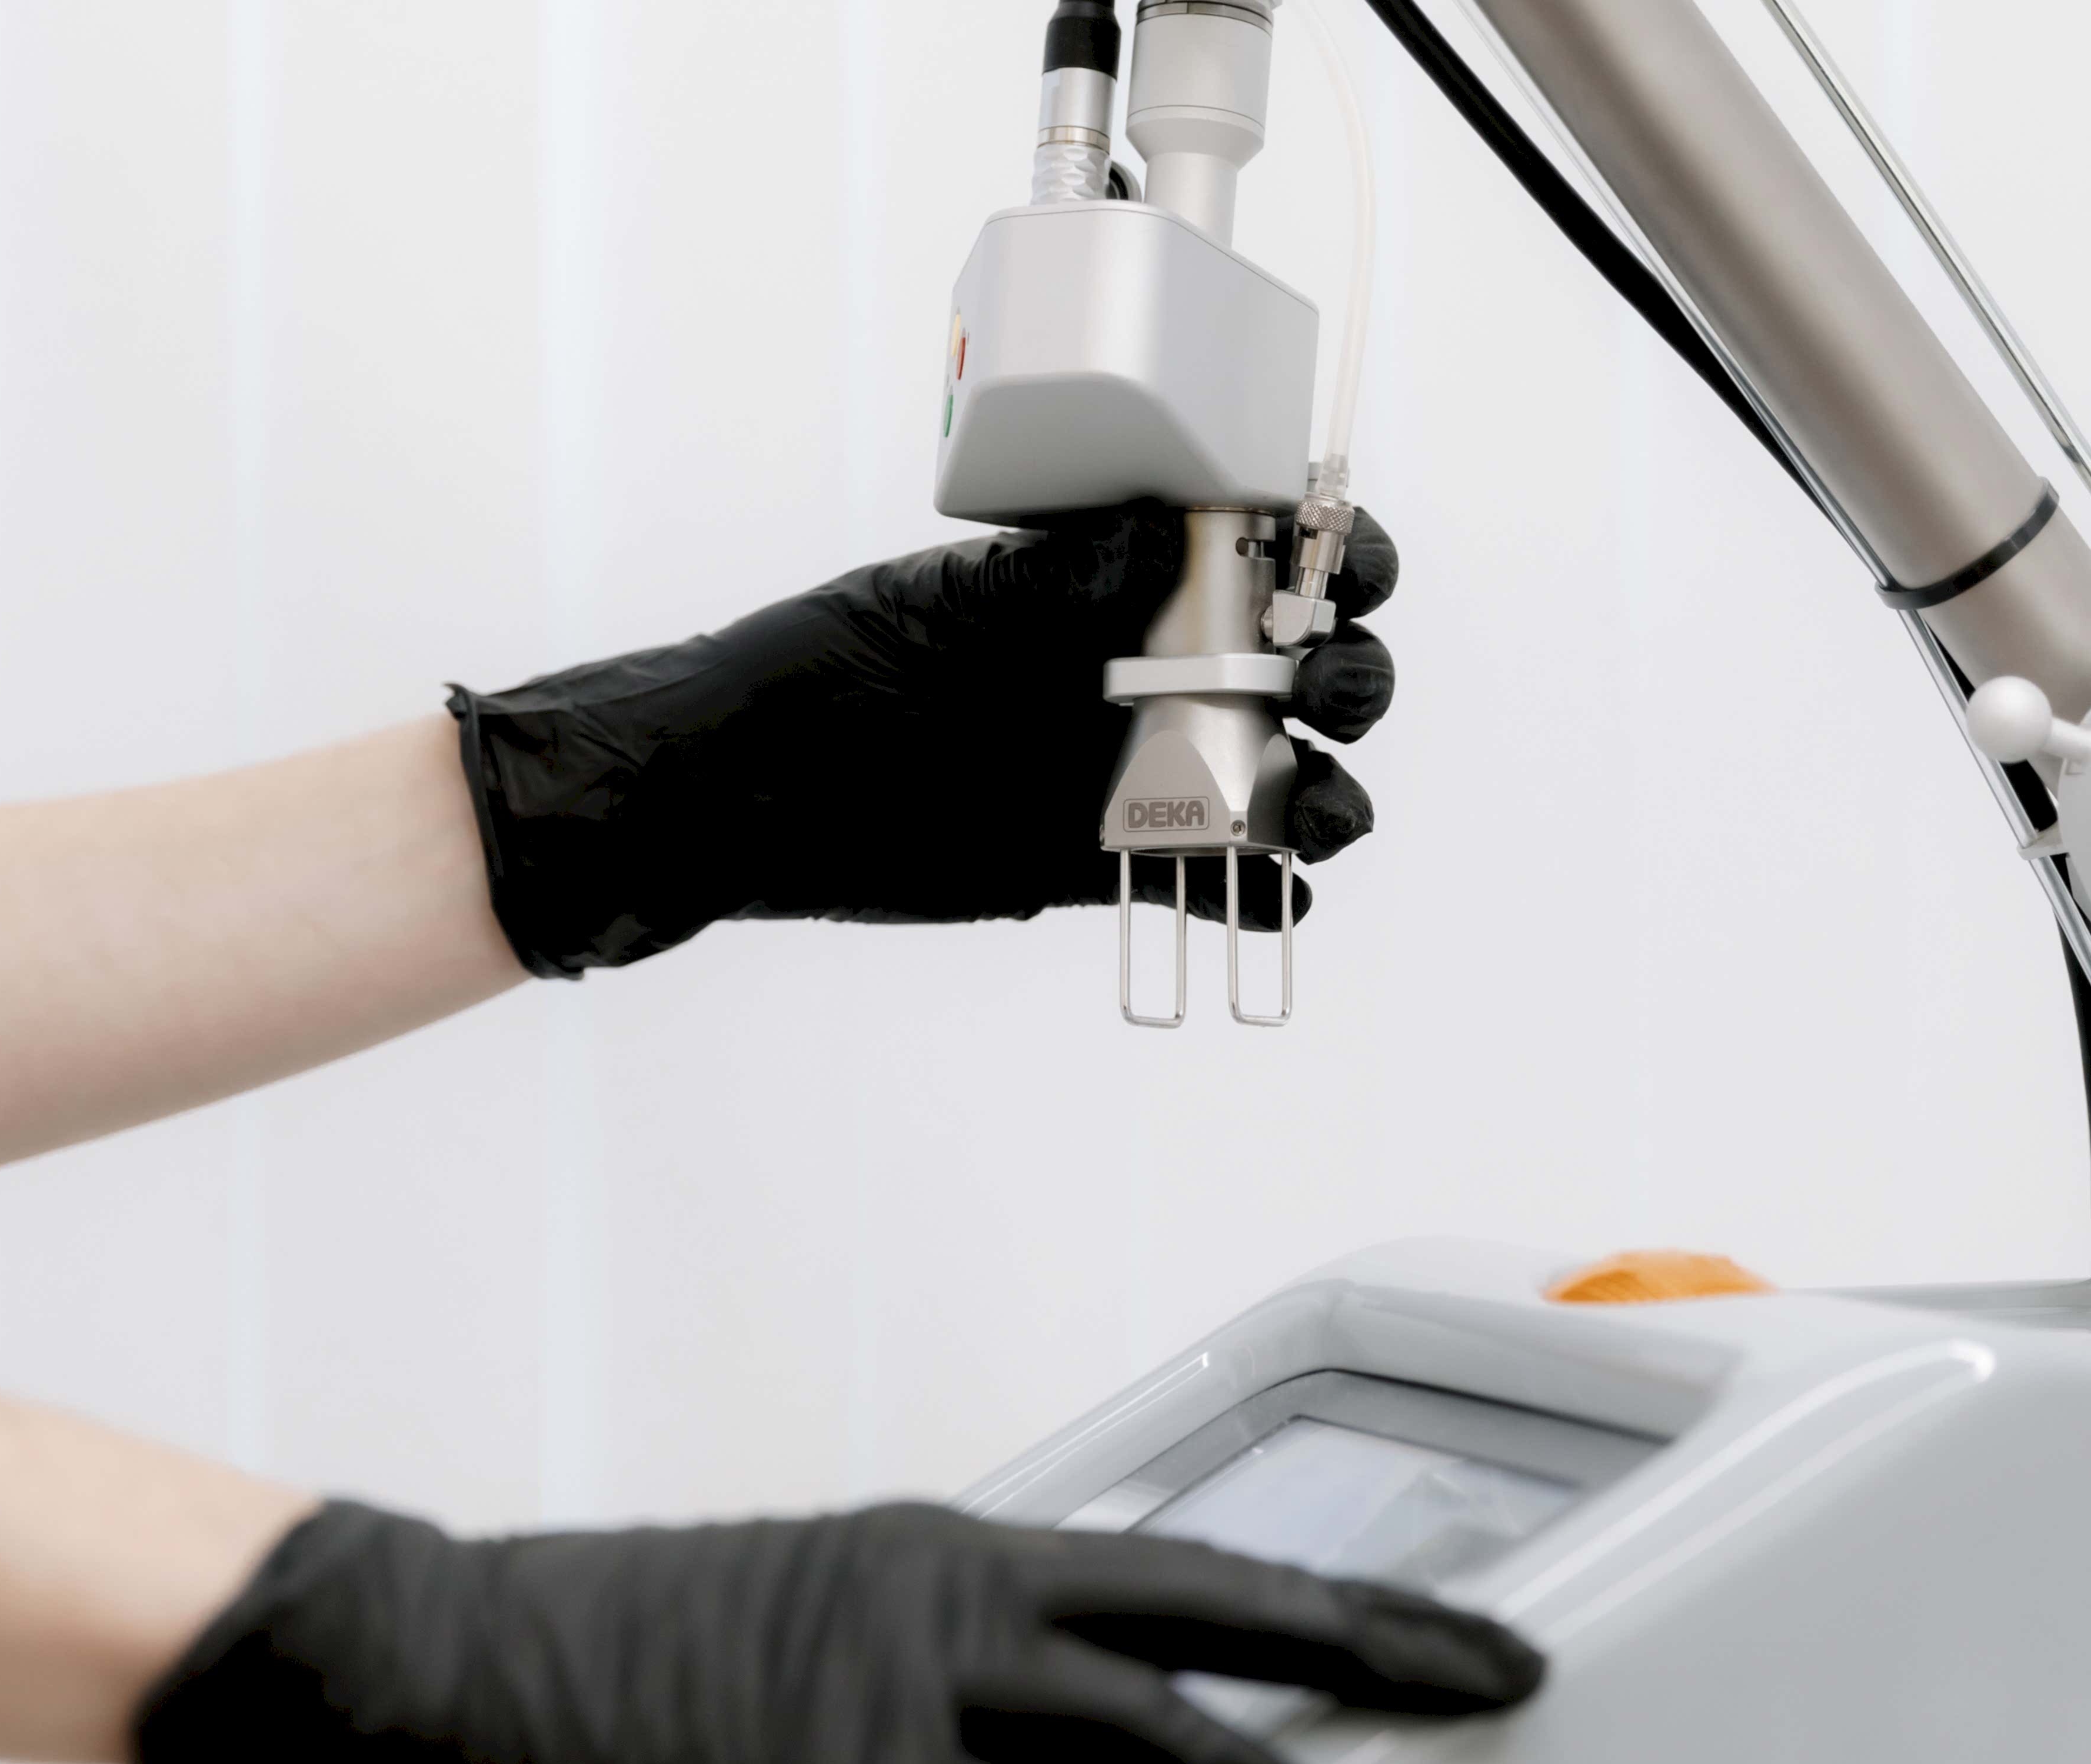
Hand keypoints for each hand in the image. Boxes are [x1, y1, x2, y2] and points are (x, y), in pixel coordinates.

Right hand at [132, 1498, 1538, 1763]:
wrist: (471, 1652)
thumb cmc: (622, 1650)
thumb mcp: (809, 1631)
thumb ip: (927, 1674)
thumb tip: (1024, 1751)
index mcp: (954, 1549)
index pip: (1182, 1564)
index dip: (1317, 1594)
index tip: (1418, 1618)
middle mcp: (963, 1587)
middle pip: (1220, 1609)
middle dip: (1376, 1643)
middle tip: (1503, 1675)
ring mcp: (919, 1674)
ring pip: (1163, 1729)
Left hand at [448, 504, 1400, 974]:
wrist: (739, 799)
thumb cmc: (815, 674)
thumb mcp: (935, 609)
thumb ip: (1055, 583)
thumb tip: (1170, 531)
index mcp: (1106, 579)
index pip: (1255, 549)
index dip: (1332, 552)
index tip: (1351, 563)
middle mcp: (1136, 667)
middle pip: (1297, 666)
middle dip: (1350, 672)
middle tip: (1328, 687)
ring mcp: (1128, 767)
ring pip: (1280, 782)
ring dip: (1332, 798)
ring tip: (1323, 817)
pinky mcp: (1098, 860)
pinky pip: (1209, 883)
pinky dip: (1260, 902)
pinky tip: (1276, 906)